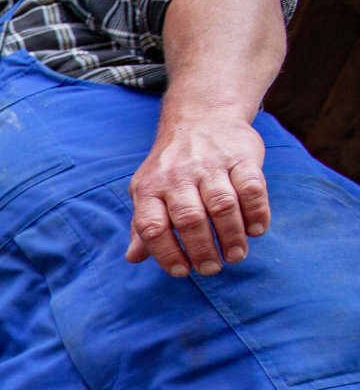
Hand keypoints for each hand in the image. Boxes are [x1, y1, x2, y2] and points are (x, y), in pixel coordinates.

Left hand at [126, 114, 269, 276]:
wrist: (200, 117)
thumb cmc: (171, 166)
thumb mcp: (148, 191)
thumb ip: (143, 225)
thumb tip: (133, 258)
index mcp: (150, 188)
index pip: (152, 226)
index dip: (166, 253)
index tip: (182, 272)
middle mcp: (178, 175)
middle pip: (189, 219)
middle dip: (202, 249)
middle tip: (212, 268)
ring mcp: (210, 164)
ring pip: (222, 205)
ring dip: (231, 236)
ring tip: (235, 256)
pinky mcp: (241, 156)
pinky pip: (251, 187)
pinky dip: (257, 212)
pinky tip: (256, 230)